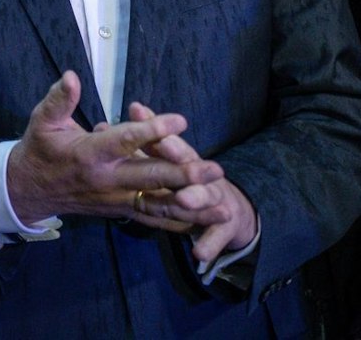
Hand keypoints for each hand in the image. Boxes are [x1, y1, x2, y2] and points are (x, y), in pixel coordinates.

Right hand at [6, 72, 222, 221]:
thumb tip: (71, 76)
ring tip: (223, 203)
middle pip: (150, 178)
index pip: (126, 141)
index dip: (153, 130)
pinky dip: (180, 221)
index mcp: (89, 153)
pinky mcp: (121, 210)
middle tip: (214, 169)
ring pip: (158, 204)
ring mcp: (116, 199)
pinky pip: (154, 218)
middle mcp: (107, 180)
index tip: (181, 120)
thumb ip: (59, 99)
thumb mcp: (43, 120)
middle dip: (185, 175)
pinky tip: (206, 221)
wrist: (29, 190)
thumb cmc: (40, 149)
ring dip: (192, 204)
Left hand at [120, 102, 258, 264]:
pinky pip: (214, 235)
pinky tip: (199, 253)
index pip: (165, 137)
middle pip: (187, 163)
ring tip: (184, 199)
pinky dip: (209, 243)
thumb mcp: (174, 152)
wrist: (229, 208)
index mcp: (183, 155)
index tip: (135, 109)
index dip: (152, 124)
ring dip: (196, 198)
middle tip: (164, 144)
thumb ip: (152, 131)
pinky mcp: (220, 225)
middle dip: (176, 155)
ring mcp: (212, 199)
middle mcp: (198, 175)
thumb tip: (132, 107)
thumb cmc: (190, 173)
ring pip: (203, 197)